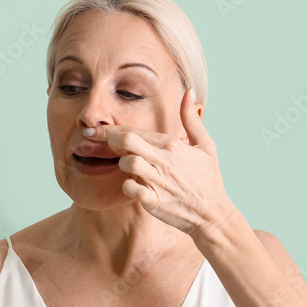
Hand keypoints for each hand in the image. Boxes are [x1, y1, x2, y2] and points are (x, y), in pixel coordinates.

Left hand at [85, 88, 237, 237]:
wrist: (213, 214)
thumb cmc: (208, 180)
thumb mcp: (206, 146)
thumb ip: (192, 120)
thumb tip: (188, 93)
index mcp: (172, 145)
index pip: (135, 131)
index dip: (111, 129)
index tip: (95, 128)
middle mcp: (164, 160)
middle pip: (127, 141)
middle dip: (107, 138)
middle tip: (93, 139)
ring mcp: (158, 181)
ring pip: (128, 163)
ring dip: (122, 164)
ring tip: (127, 166)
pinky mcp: (155, 201)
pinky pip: (131, 188)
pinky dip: (127, 186)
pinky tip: (132, 185)